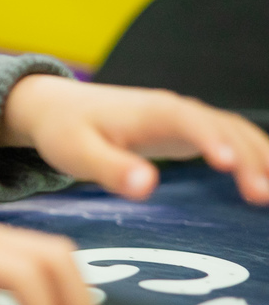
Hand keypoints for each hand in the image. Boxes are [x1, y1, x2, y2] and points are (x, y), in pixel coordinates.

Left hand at [1, 75, 268, 203]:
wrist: (56, 108)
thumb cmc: (65, 131)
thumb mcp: (77, 154)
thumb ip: (110, 169)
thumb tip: (146, 187)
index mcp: (150, 111)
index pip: (190, 121)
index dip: (213, 141)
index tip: (231, 166)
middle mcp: (174, 109)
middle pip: (223, 128)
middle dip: (248, 158)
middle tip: (261, 196)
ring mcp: (184, 118)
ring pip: (234, 131)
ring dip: (259, 157)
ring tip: (268, 195)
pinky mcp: (187, 131)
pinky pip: (230, 138)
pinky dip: (254, 155)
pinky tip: (265, 181)